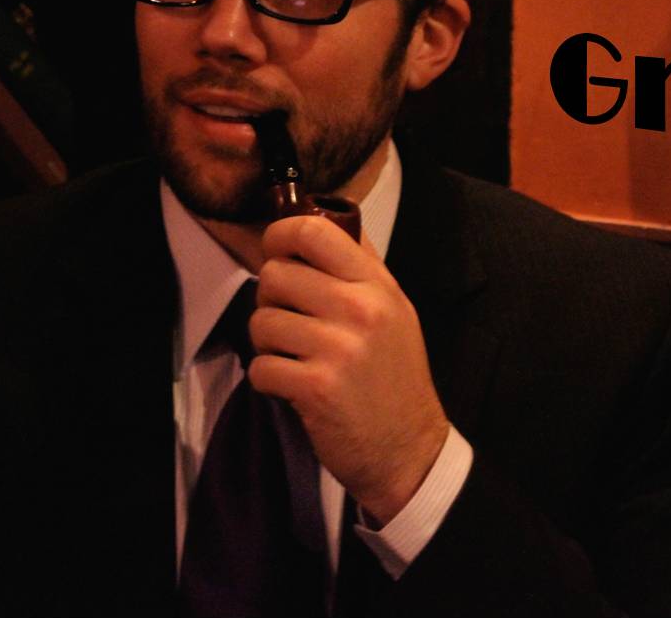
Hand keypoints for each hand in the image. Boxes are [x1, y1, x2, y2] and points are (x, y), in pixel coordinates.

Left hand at [247, 215, 450, 524]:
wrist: (409, 450)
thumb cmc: (394, 377)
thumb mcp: (393, 310)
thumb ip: (359, 267)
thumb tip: (321, 220)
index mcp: (377, 284)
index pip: (313, 230)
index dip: (279, 235)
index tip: (276, 252)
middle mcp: (360, 309)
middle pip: (275, 275)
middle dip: (269, 298)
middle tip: (288, 319)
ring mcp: (338, 348)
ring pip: (261, 320)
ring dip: (266, 342)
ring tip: (292, 356)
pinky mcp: (316, 388)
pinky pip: (261, 366)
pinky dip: (267, 379)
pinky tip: (291, 386)